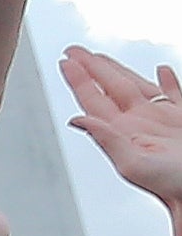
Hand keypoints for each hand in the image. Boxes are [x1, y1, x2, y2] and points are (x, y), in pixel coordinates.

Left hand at [63, 46, 181, 206]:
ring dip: (119, 70)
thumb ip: (106, 139)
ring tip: (100, 58)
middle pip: (110, 87)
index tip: (65, 61)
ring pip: (136, 86)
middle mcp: (137, 123)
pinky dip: (168, 81)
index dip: (80, 80)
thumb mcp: (132, 164)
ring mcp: (160, 119)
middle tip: (73, 50)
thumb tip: (76, 120)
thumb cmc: (170, 185)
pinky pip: (174, 94)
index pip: (94, 100)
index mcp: (122, 132)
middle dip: (92, 68)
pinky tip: (161, 70)